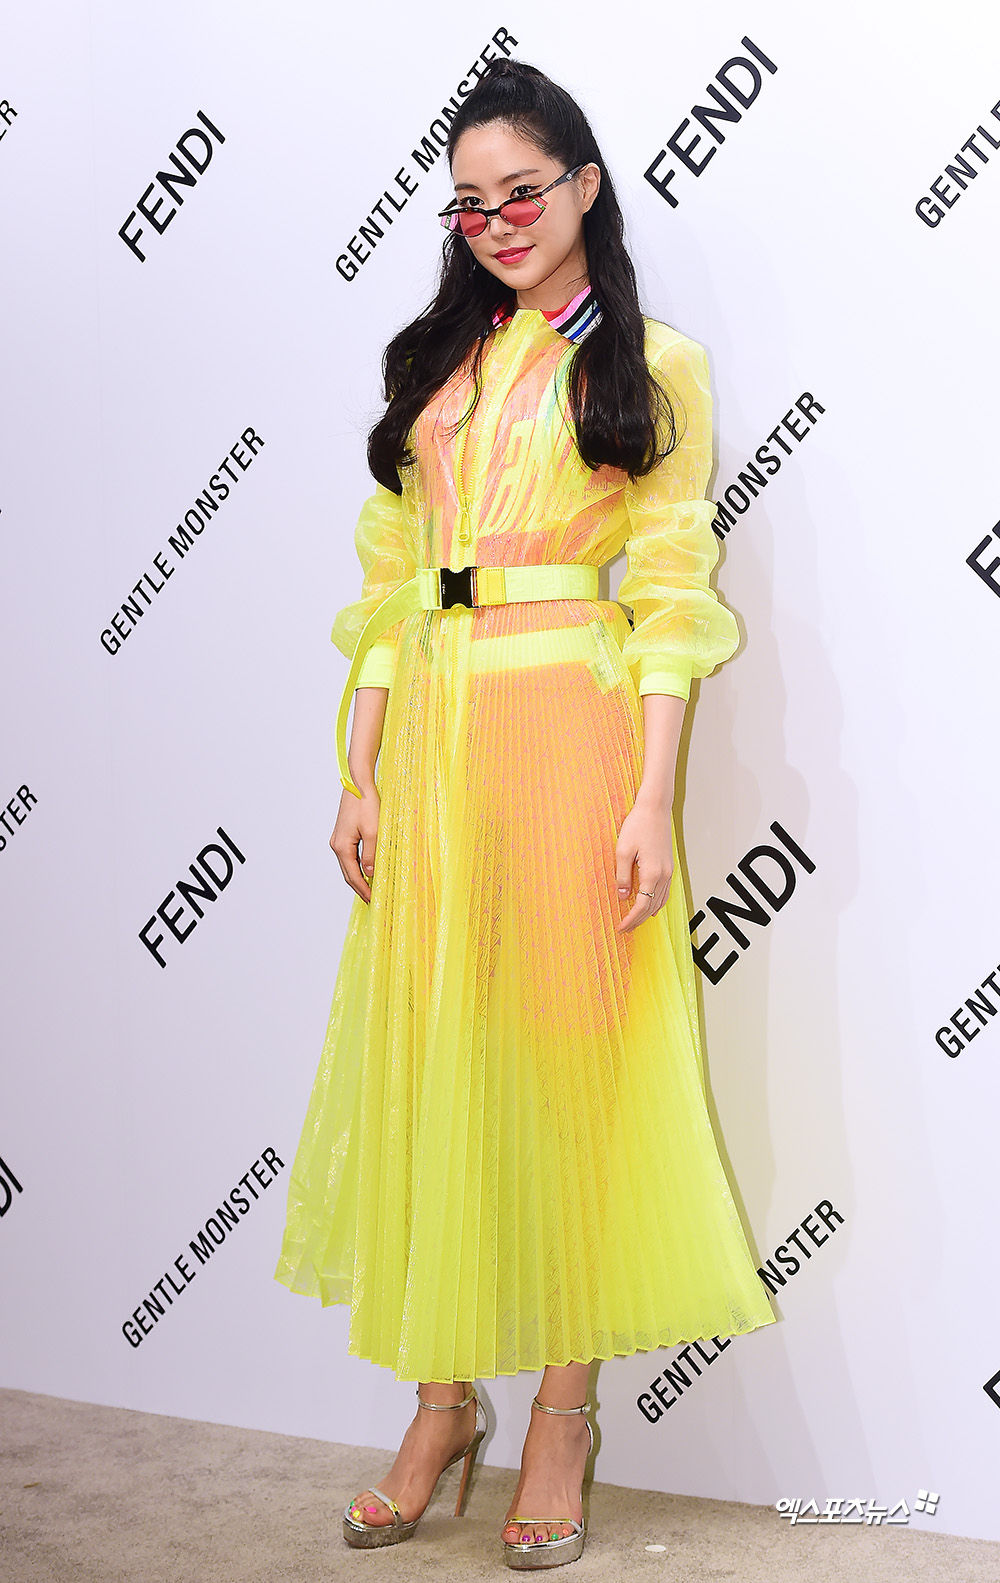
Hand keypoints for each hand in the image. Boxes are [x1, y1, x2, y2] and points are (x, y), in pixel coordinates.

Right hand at [331, 783, 379, 902]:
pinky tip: (368, 869)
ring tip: (371, 887)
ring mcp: (339, 839)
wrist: (358, 783)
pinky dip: (358, 865)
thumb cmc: (366, 804)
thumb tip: (371, 874)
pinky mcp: (344, 833)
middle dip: (360, 887)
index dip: (363, 890)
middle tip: (372, 899)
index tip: (373, 900)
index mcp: (342, 846)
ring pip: (349, 864)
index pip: (353, 876)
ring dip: (359, 877)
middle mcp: (337, 844)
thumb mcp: (374, 832)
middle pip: (348, 872)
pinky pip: (350, 855)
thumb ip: (371, 855)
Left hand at [614, 792, 672, 933]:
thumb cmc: (638, 825)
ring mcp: (669, 871)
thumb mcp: (623, 851)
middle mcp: (664, 875)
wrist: (655, 809)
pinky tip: (649, 906)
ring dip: (648, 914)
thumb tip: (623, 896)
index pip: (641, 905)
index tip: (620, 927)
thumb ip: (623, 876)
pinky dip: (656, 903)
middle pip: (652, 907)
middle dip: (638, 920)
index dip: (630, 919)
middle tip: (625, 929)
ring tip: (634, 921)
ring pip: (660, 901)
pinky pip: (664, 892)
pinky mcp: (669, 866)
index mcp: (653, 874)